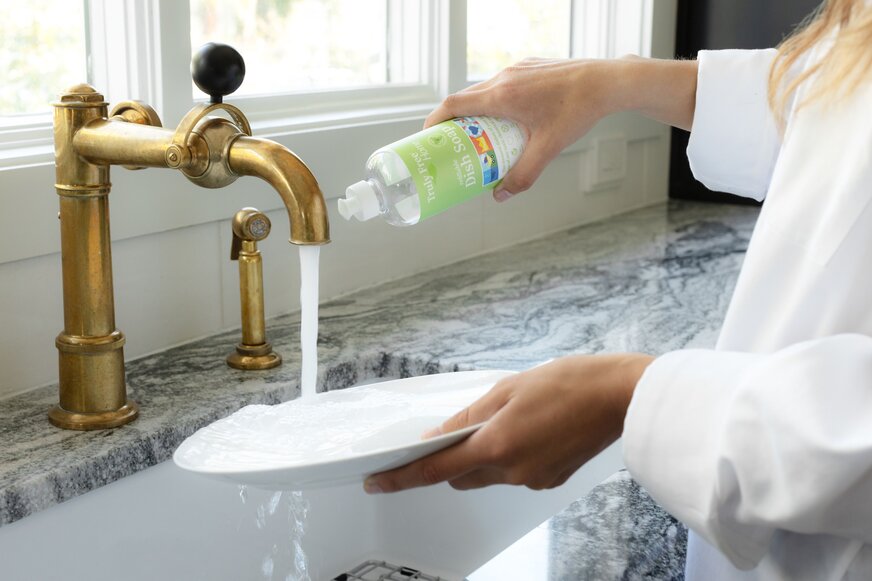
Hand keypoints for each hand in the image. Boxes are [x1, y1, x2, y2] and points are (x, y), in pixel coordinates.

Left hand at [363, 353, 653, 493]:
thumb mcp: (508, 388)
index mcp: (497, 444)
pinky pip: (515, 474)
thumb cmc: (569, 382)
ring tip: (505, 420)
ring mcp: (533, 480)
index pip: (436, 470)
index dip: (401, 477)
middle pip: (461, 477)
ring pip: (489, 475)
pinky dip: (509, 457)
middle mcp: (513, 471)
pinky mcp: (551, 481)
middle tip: (455, 432)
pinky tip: (527, 430)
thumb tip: (438, 436)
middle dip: (450, 460)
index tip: (376, 481)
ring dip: (483, 456)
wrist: (620, 396)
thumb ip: (469, 416)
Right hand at [425, 58, 611, 200]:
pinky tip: (509, 119)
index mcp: (501, 95)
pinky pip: (502, 84)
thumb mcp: (547, 149)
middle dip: (455, 121)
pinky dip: (496, 102)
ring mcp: (517, 69)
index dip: (435, 120)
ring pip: (484, 90)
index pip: (453, 105)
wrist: (605, 82)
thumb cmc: (577, 112)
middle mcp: (504, 78)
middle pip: (465, 99)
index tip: (428, 136)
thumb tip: (500, 195)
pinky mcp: (529, 67)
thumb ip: (523, 175)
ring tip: (481, 134)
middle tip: (453, 143)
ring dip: (477, 111)